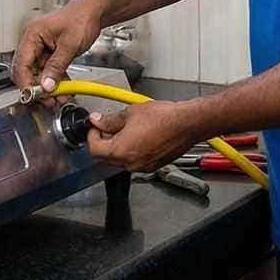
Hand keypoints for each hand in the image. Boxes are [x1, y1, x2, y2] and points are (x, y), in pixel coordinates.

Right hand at [11, 3, 101, 92]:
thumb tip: (46, 85)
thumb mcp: (70, 44)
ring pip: (39, 74)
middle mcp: (33, 41)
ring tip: (59, 98)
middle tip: (48, 100)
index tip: (34, 96)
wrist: (95, 12)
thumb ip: (56, 66)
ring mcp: (41, 48)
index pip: (21, 64)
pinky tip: (63, 90)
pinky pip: (49, 71)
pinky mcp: (50, 53)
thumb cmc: (82, 18)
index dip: (26, 83)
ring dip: (48, 87)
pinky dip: (55, 81)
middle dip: (37, 88)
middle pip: (27, 71)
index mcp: (32, 34)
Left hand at [86, 102, 200, 172]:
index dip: (92, 136)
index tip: (95, 127)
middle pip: (106, 157)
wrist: (187, 124)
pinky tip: (140, 135)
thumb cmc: (164, 118)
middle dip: (104, 141)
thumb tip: (97, 121)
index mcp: (121, 151)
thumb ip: (109, 119)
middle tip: (108, 126)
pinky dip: (132, 150)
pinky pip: (135, 160)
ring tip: (127, 128)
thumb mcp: (130, 113)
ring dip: (118, 146)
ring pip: (121, 159)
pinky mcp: (152, 166)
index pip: (94, 149)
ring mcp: (142, 167)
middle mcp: (130, 163)